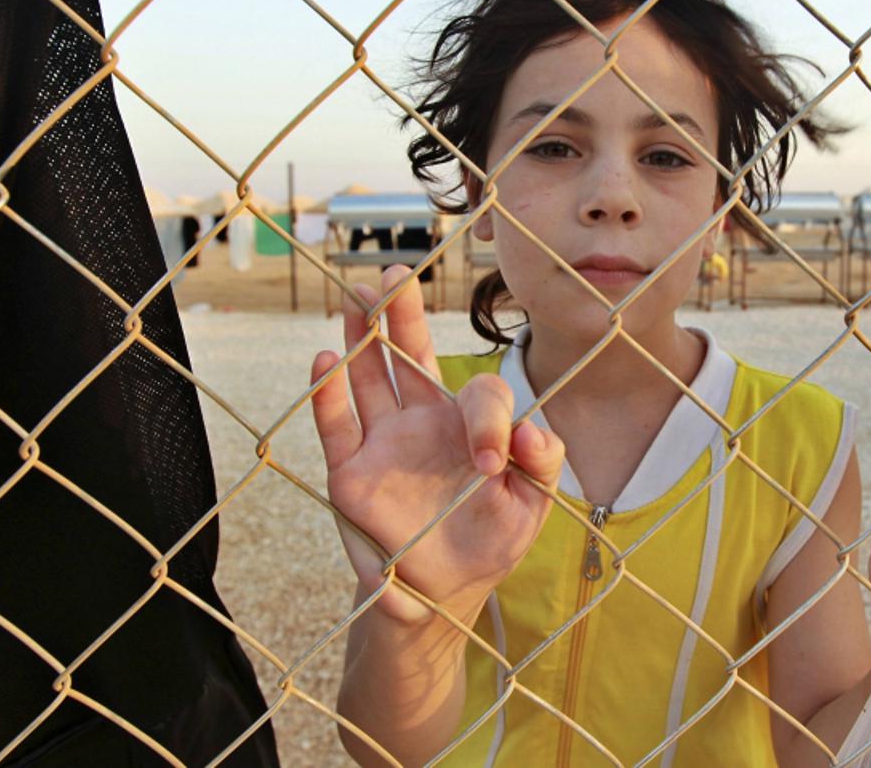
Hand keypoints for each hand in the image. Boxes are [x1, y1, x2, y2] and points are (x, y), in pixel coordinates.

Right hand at [310, 266, 563, 623]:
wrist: (445, 594)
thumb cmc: (492, 541)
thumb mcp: (532, 505)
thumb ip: (543, 463)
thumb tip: (531, 432)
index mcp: (470, 425)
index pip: (480, 393)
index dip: (489, 418)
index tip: (492, 462)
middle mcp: (424, 423)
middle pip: (410, 357)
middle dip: (403, 315)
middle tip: (396, 276)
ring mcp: (384, 444)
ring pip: (370, 378)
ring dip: (362, 336)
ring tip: (357, 293)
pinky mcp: (351, 475)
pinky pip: (338, 429)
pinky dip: (330, 395)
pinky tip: (327, 358)